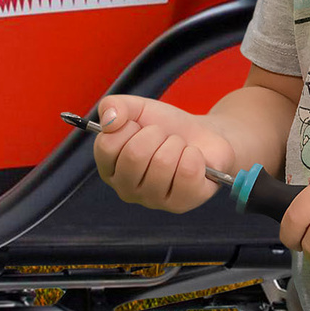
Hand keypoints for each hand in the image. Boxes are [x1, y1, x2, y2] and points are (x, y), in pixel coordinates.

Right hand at [91, 95, 233, 214]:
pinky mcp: (180, 204)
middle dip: (156, 134)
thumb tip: (109, 121)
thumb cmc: (166, 126)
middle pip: (134, 155)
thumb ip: (113, 106)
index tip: (139, 127)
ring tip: (178, 148)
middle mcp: (126, 190)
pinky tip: (192, 159)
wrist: (203, 135)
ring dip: (176, 144)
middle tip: (164, 137)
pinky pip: (187, 173)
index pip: (106, 146)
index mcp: (109, 169)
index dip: (129, 127)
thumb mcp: (136, 108)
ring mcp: (153, 201)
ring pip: (163, 162)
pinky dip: (194, 156)